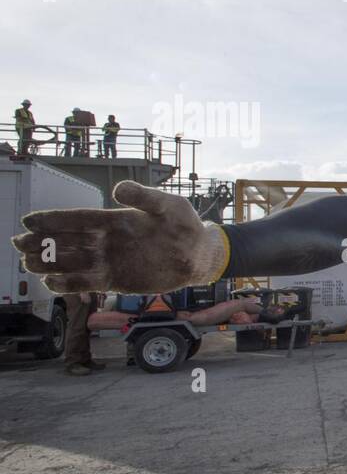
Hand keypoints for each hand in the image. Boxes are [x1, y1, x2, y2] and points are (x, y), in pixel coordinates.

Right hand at [11, 180, 228, 293]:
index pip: (78, 219)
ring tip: (28, 263)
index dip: (54, 220)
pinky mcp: (116, 280)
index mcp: (115, 220)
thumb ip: (144, 197)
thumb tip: (117, 189)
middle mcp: (107, 241)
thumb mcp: (169, 205)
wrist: (199, 255)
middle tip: (19, 244)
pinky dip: (70, 284)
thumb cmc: (186, 226)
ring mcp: (110, 261)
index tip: (30, 222)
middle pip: (67, 241)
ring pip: (72, 262)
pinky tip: (51, 283)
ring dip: (49, 263)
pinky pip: (87, 282)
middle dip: (42, 242)